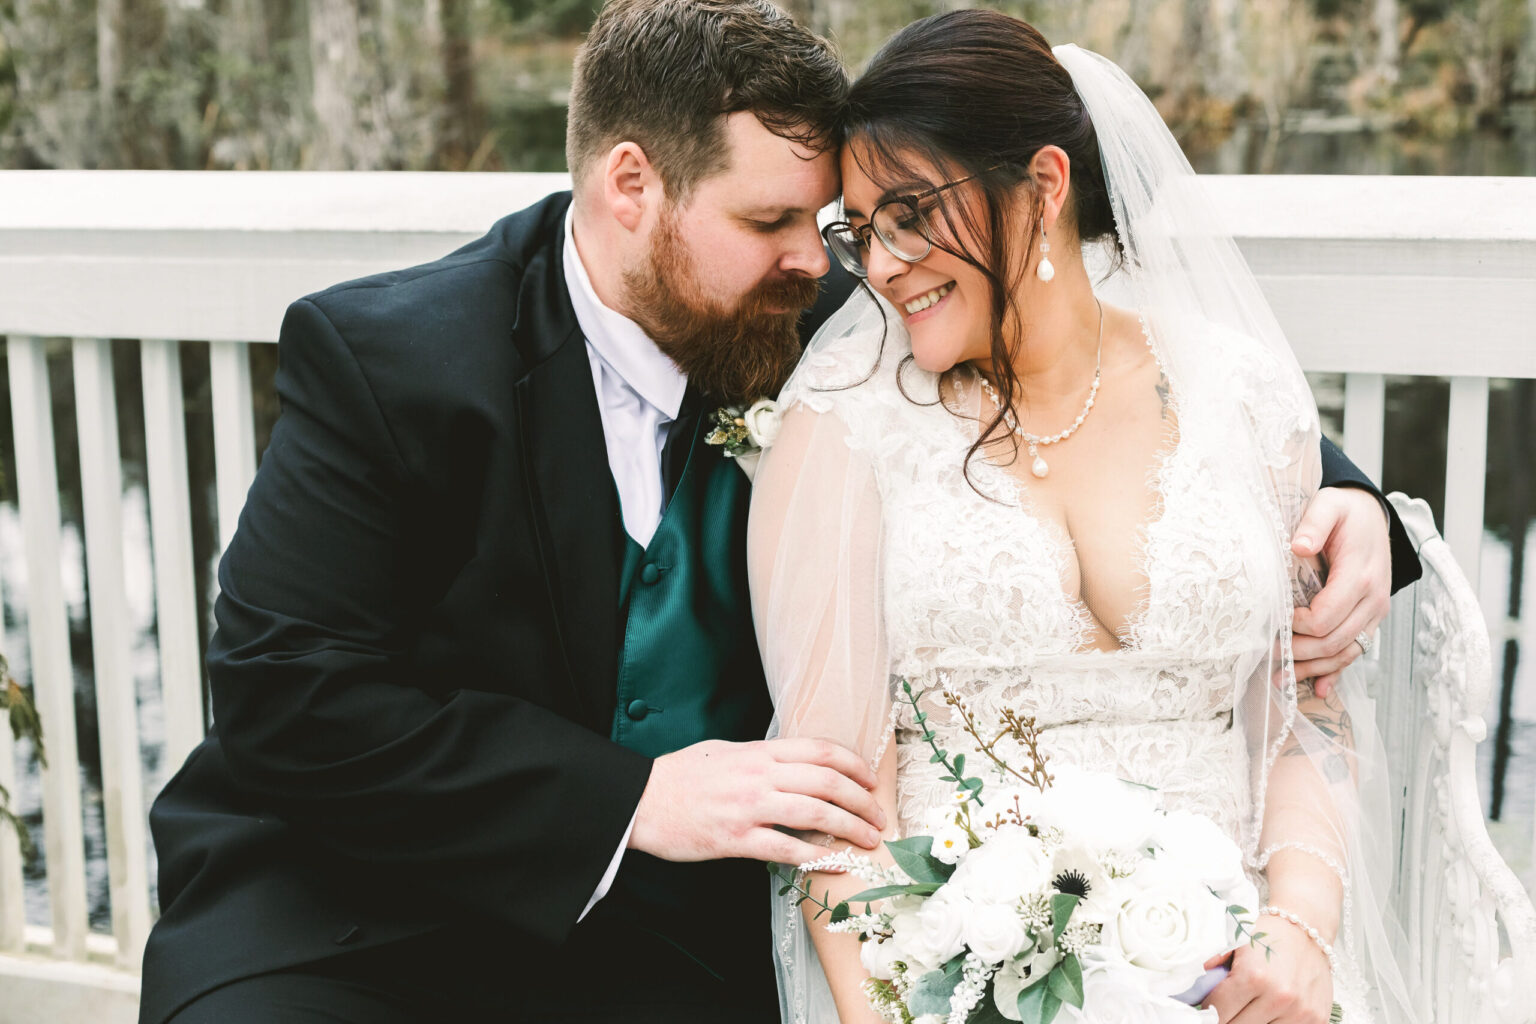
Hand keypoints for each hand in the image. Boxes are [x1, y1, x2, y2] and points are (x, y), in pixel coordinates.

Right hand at [628, 737, 885, 865]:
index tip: (871, 781)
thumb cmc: (680, 776)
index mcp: (759, 752)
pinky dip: (817, 857)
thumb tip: (792, 763)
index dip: (854, 765)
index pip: (821, 750)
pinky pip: (787, 849)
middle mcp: (759, 775)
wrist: (640, 801)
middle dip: (861, 801)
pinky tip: (837, 863)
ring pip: (815, 814)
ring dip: (850, 828)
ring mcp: (749, 808)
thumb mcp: (724, 751)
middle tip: (879, 818)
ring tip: (869, 841)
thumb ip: (760, 756)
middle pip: (827, 782)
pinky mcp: (736, 840)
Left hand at [1203, 918, 1333, 1023]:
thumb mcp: (1233, 941)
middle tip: (1225, 1009)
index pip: (1218, 1011)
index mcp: (1254, 976)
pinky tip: (1267, 1012)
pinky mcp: (1316, 1020)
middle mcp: (1279, 997)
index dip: (1208, 1010)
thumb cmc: (1268, 935)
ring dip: (1249, 1021)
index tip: (1206, 1007)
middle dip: (1226, 1018)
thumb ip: (1211, 965)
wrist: (1308, 928)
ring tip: (1248, 1007)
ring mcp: (1300, 1012)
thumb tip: (1190, 990)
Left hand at [1290, 487, 1391, 697]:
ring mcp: (1374, 613)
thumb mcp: (1329, 506)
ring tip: (1281, 677)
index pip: (1325, 617)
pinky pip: (1355, 652)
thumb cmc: (1345, 513)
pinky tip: (1320, 689)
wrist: (1371, 516)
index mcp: (1360, 576)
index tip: (1274, 618)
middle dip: (1299, 652)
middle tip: (1267, 653)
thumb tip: (1297, 545)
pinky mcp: (1369, 619)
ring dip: (1313, 668)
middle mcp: (1373, 600)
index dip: (1297, 625)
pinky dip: (1336, 672)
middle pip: (1334, 641)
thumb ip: (1314, 524)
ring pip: (1345, 653)